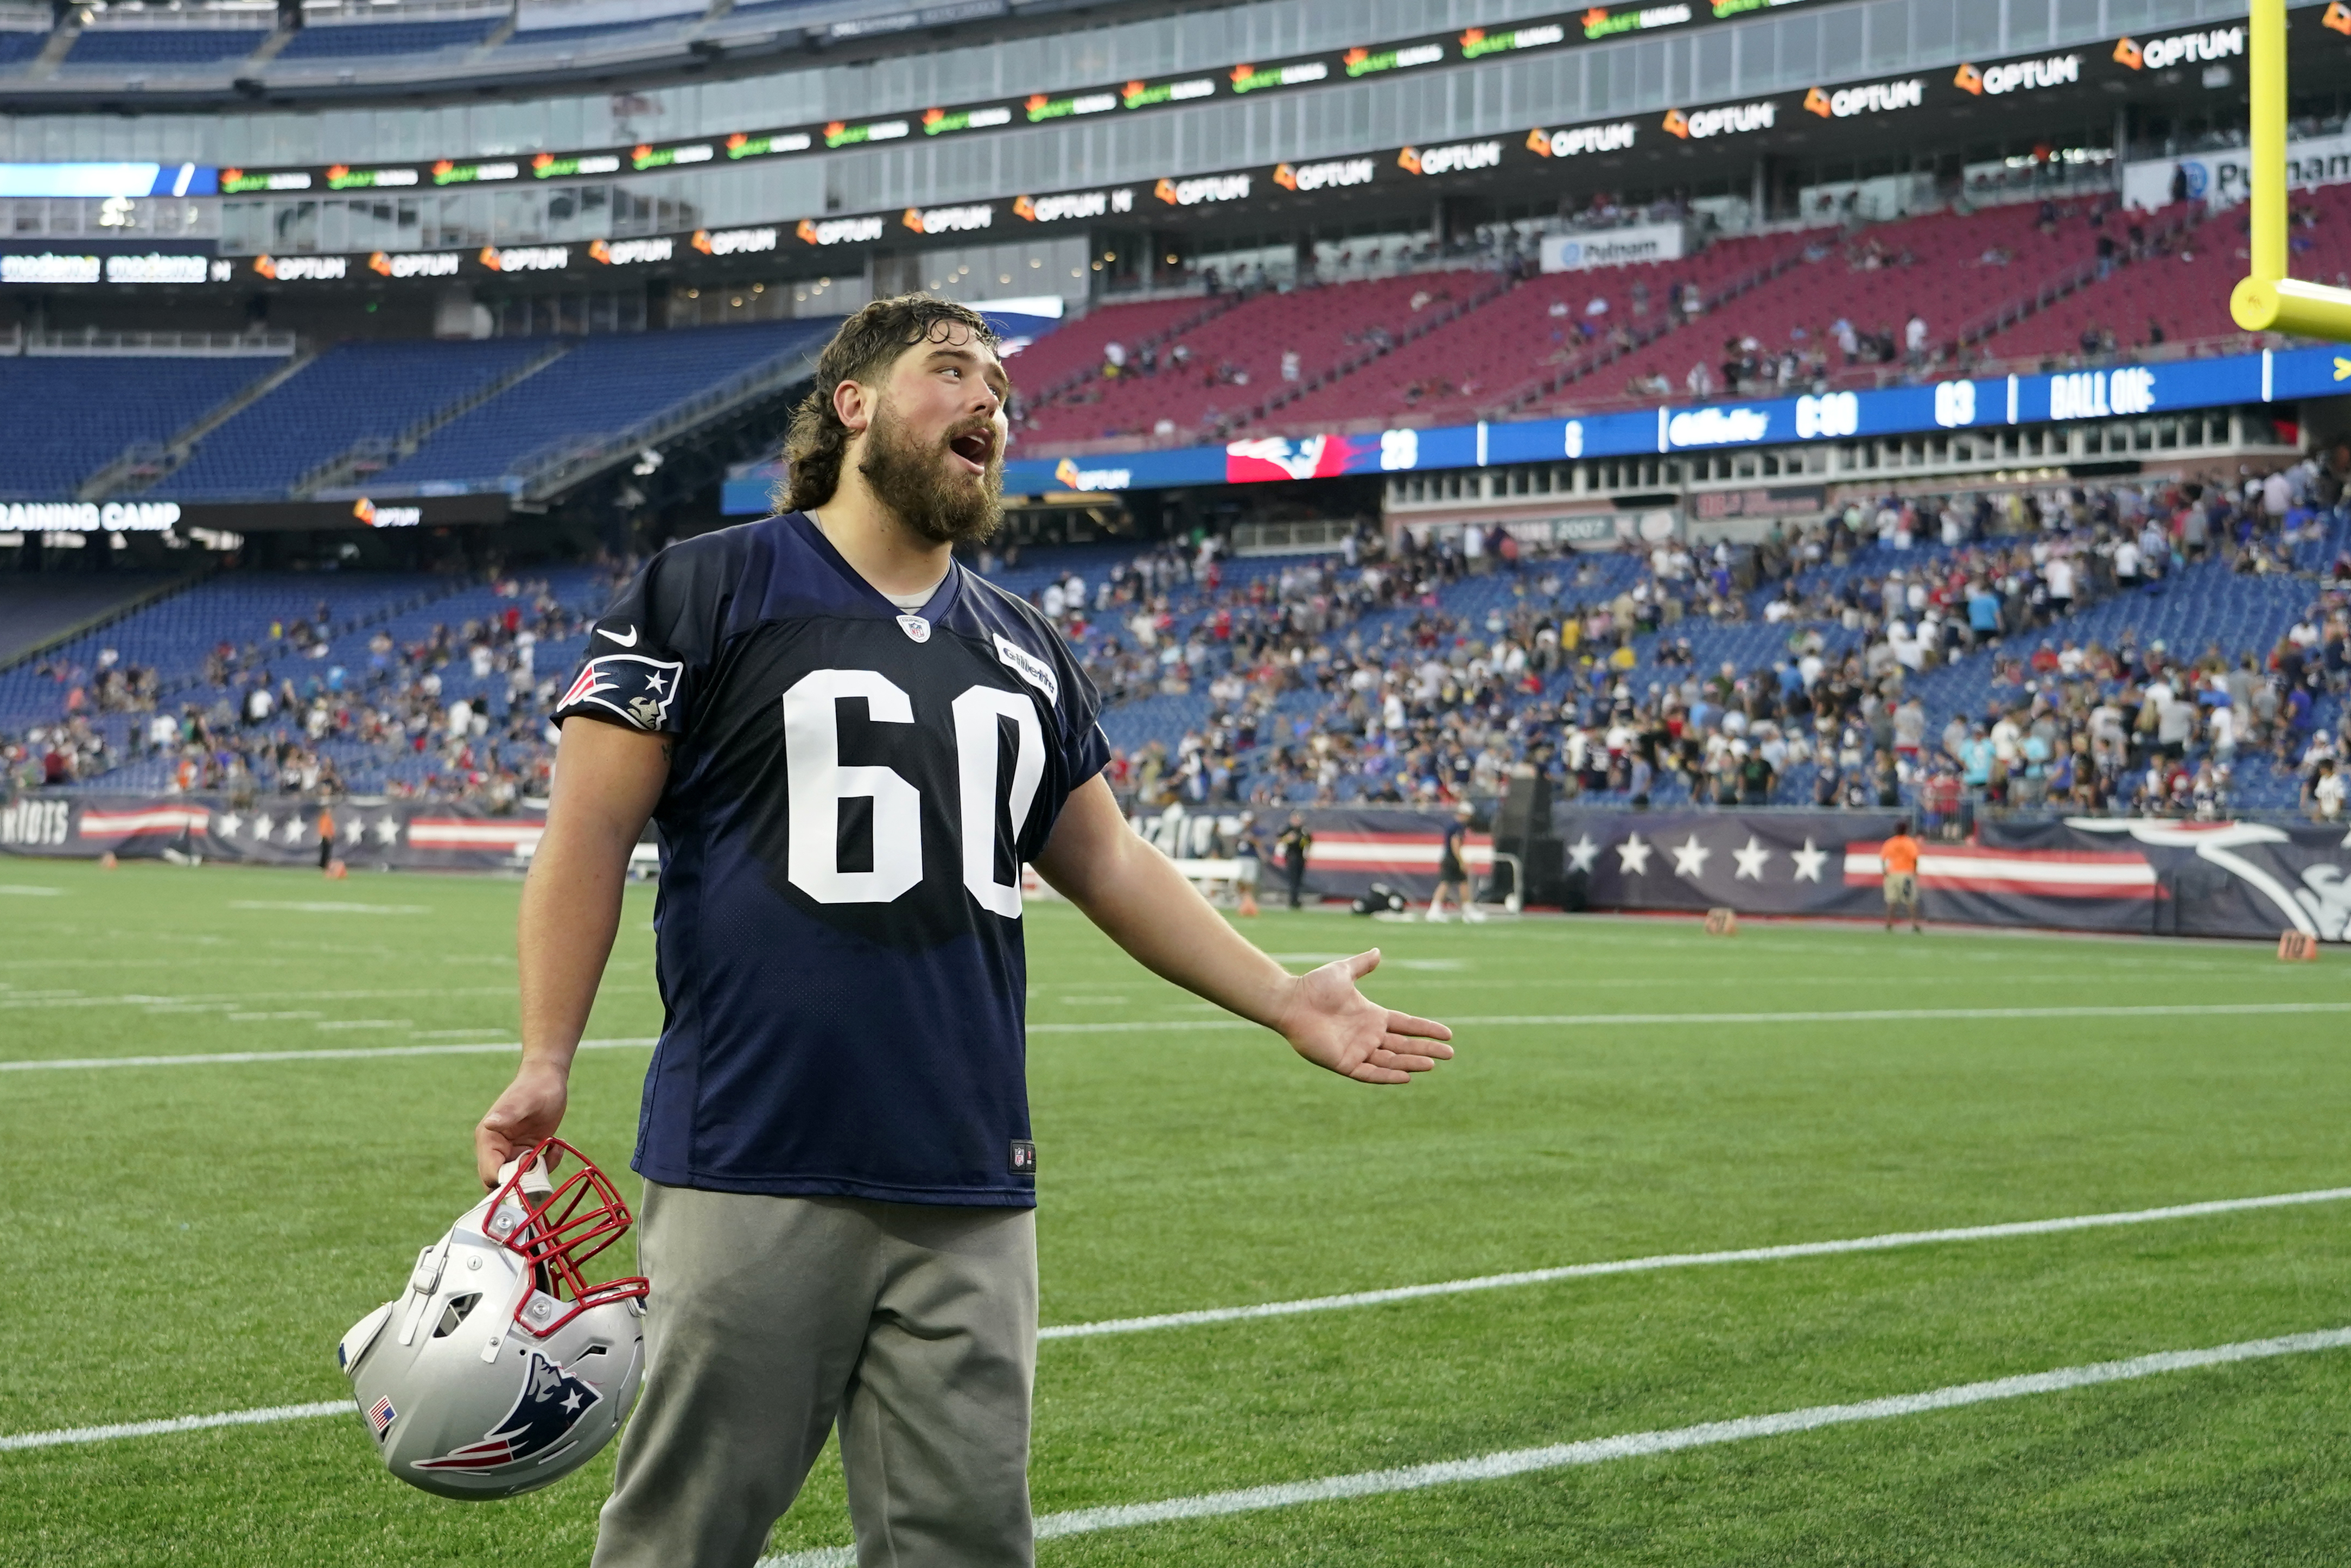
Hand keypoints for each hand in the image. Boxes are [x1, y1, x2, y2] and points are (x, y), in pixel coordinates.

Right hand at [475, 1058, 569, 1188]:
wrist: (548, 1078)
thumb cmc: (536, 1086)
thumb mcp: (525, 1100)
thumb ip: (509, 1113)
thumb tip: (490, 1123)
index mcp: (488, 1139)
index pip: (491, 1174)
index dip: (509, 1181)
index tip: (531, 1169)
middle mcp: (496, 1149)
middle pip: (503, 1183)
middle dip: (525, 1180)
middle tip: (544, 1160)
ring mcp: (512, 1152)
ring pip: (520, 1180)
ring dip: (540, 1171)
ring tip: (554, 1147)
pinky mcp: (527, 1152)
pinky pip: (534, 1171)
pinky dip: (548, 1164)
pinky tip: (557, 1145)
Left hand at [1273, 949, 1453, 1084]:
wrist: (1290, 1002)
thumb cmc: (1314, 986)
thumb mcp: (1344, 972)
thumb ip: (1363, 965)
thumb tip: (1378, 951)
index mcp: (1372, 1016)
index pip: (1406, 1025)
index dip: (1426, 1029)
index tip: (1448, 1035)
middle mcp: (1368, 1035)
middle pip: (1404, 1045)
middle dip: (1427, 1050)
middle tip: (1450, 1055)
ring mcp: (1357, 1050)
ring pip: (1391, 1060)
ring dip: (1412, 1063)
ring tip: (1433, 1064)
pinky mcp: (1344, 1063)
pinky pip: (1370, 1073)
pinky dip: (1388, 1076)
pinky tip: (1406, 1077)